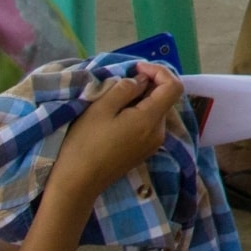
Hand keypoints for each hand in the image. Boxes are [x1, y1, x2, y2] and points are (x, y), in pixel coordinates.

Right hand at [46, 64, 182, 204]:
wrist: (77, 183)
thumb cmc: (85, 143)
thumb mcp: (101, 108)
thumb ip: (125, 89)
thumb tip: (142, 80)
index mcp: (151, 120)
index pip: (173, 86)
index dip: (159, 71)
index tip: (136, 67)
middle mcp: (159, 132)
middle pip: (165, 98)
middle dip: (149, 84)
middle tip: (122, 81)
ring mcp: (153, 144)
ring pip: (157, 111)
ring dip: (143, 98)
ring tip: (116, 98)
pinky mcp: (144, 151)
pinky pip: (149, 124)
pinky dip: (140, 112)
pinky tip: (118, 115)